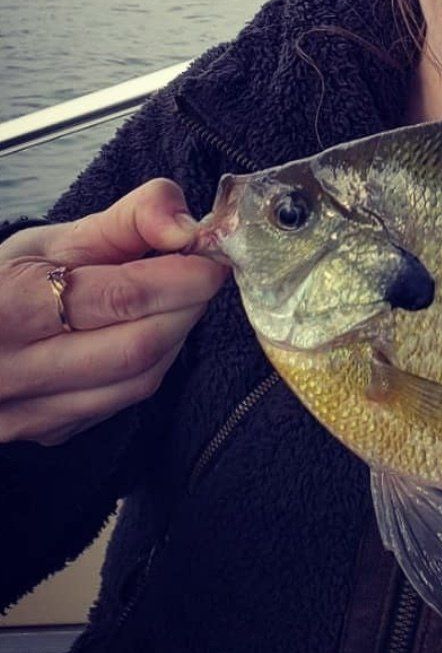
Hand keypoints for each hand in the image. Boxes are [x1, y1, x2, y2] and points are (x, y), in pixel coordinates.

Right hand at [0, 179, 229, 446]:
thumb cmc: (7, 280)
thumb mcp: (53, 239)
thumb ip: (128, 220)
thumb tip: (186, 227)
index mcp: (11, 307)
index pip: (122, 297)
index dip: (182, 277)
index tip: (211, 259)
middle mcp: (15, 370)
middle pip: (139, 347)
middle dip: (187, 306)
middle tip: (200, 277)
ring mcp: (30, 411)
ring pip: (139, 381)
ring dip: (174, 337)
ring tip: (174, 302)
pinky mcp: (49, 432)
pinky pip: (122, 402)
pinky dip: (150, 365)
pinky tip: (147, 336)